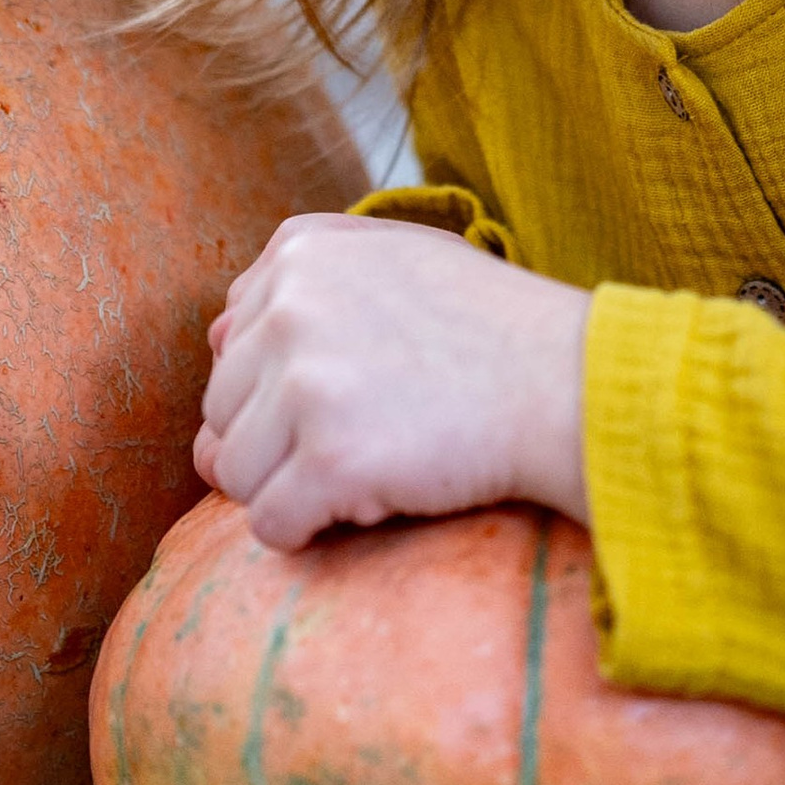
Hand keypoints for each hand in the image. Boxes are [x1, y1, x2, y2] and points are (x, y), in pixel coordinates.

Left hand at [194, 215, 590, 551]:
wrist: (571, 388)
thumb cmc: (493, 331)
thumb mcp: (400, 260)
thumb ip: (307, 279)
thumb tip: (212, 337)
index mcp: (299, 252)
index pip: (230, 344)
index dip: (285, 386)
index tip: (356, 390)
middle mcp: (290, 306)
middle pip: (221, 410)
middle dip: (279, 441)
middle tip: (368, 435)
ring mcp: (306, 383)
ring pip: (233, 472)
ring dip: (290, 488)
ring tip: (370, 468)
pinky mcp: (329, 459)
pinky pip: (269, 524)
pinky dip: (308, 532)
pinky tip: (369, 504)